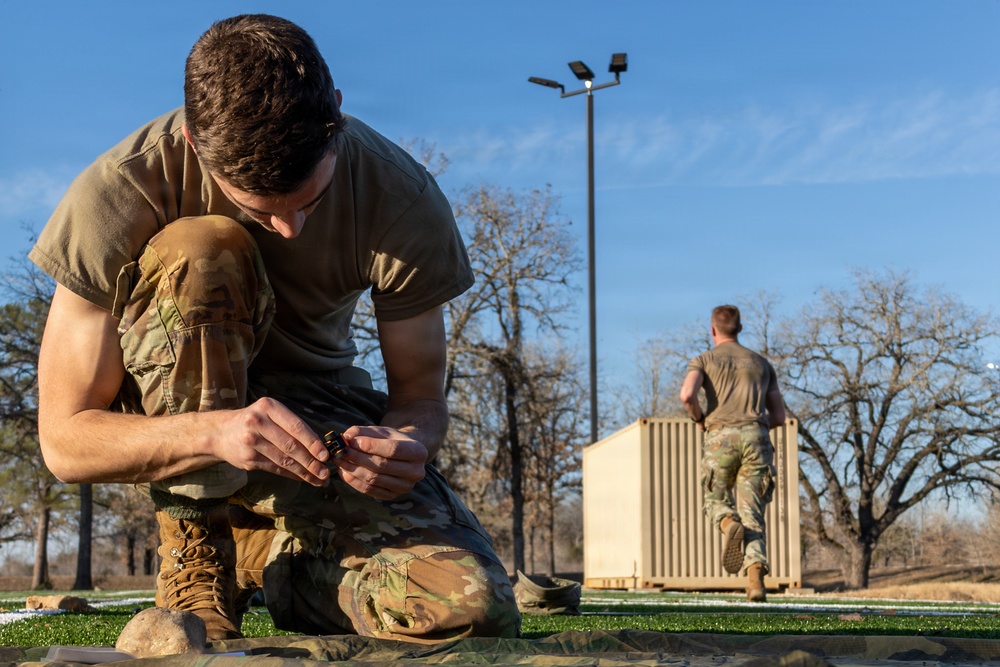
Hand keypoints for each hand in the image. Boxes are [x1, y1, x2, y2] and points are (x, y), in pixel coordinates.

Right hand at [215, 397, 330, 485]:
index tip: (326, 455)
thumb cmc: (255, 422)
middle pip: (291, 445)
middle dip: (311, 461)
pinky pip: (275, 468)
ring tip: (319, 479)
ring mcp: (251, 441)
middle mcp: (258, 422)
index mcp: (268, 407)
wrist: (220, 432)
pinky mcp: (247, 458)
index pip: (296, 426)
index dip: (313, 442)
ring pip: (284, 460)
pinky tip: (303, 478)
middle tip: (326, 472)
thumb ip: (292, 426)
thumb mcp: (270, 413)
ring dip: (304, 472)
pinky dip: (291, 475)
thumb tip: (320, 446)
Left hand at [334, 425, 427, 498]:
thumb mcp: (381, 431)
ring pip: (373, 479)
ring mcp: (405, 487)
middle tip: (340, 451)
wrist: (404, 456)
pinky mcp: (392, 496)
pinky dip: (353, 481)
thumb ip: (363, 432)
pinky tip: (343, 471)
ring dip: (352, 469)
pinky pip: (369, 490)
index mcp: (419, 452)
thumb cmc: (391, 440)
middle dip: (357, 457)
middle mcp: (416, 472)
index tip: (353, 441)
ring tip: (338, 459)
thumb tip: (345, 438)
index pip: (393, 450)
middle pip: (382, 466)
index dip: (371, 446)